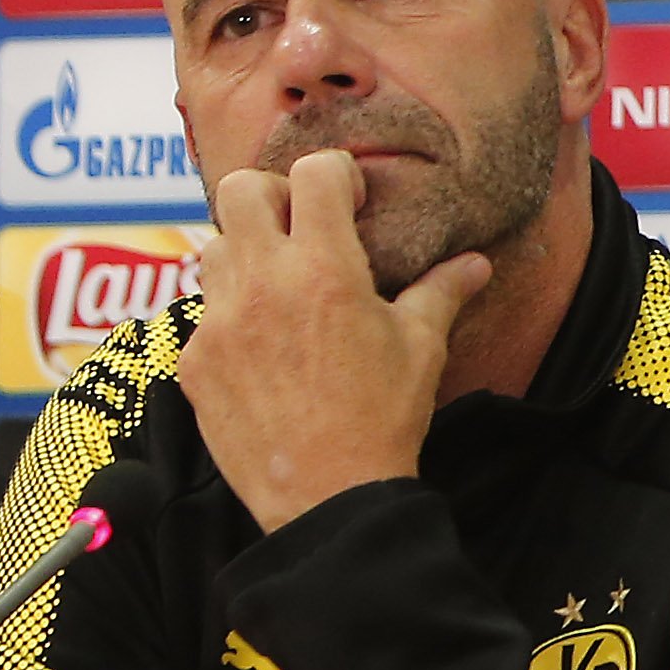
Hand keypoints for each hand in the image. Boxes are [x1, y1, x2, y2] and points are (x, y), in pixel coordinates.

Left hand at [180, 150, 492, 533]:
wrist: (328, 496)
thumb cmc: (383, 419)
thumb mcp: (422, 349)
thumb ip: (441, 293)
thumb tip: (475, 263)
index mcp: (326, 270)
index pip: (313, 174)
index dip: (336, 176)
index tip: (351, 200)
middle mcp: (263, 284)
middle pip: (239, 189)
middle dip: (273, 197)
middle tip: (300, 227)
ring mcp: (220, 322)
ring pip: (214, 248)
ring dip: (246, 255)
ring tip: (280, 289)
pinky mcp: (195, 360)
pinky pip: (204, 314)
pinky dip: (233, 317)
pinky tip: (265, 350)